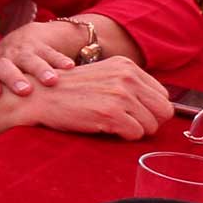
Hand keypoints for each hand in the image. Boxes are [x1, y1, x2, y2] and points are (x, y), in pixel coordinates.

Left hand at [0, 21, 86, 97]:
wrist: (24, 41)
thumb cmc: (11, 77)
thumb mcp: (2, 87)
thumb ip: (0, 105)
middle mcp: (5, 60)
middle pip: (4, 67)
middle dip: (13, 78)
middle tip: (25, 90)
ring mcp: (22, 52)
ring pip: (28, 59)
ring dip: (39, 70)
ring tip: (51, 80)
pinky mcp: (41, 47)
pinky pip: (50, 52)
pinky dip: (59, 59)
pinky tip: (69, 66)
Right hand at [10, 57, 170, 140]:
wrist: (37, 97)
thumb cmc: (67, 92)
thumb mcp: (101, 76)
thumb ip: (127, 84)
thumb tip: (155, 106)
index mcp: (126, 66)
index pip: (163, 95)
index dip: (150, 110)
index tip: (133, 114)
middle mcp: (126, 77)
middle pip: (164, 111)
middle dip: (150, 122)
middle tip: (128, 124)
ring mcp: (120, 95)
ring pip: (152, 125)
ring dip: (135, 130)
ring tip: (112, 125)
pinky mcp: (111, 113)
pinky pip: (136, 134)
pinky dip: (123, 137)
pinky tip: (106, 128)